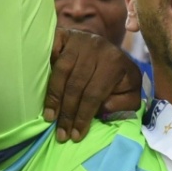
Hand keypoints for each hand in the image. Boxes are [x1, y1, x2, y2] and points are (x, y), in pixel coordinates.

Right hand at [44, 28, 142, 142]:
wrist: (109, 48)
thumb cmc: (118, 75)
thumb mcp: (130, 89)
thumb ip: (125, 103)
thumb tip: (104, 107)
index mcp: (116, 63)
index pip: (95, 94)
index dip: (83, 116)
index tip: (76, 135)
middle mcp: (98, 48)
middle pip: (76, 85)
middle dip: (67, 113)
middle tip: (61, 134)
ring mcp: (80, 40)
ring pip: (61, 72)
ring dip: (53, 97)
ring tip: (50, 117)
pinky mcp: (65, 34)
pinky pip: (51, 52)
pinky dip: (45, 67)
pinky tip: (40, 85)